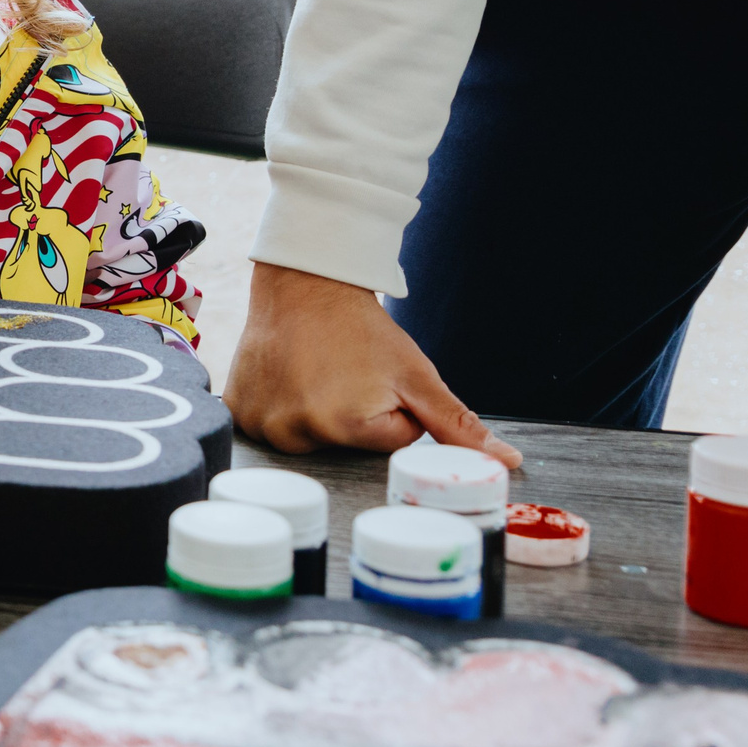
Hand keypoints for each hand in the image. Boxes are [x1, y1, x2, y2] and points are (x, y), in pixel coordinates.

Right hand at [224, 262, 520, 465]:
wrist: (304, 283)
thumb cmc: (361, 327)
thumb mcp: (417, 374)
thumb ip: (458, 426)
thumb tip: (508, 463)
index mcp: (345, 426)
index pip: (390, 443)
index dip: (393, 411)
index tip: (375, 378)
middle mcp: (297, 431)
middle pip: (344, 445)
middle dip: (352, 417)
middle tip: (342, 374)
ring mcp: (262, 422)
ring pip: (308, 437)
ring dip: (315, 413)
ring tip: (312, 373)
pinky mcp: (239, 410)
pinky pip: (270, 426)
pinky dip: (281, 407)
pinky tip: (287, 376)